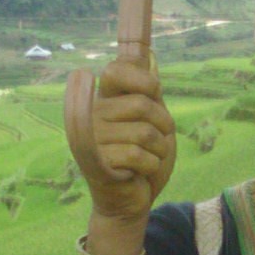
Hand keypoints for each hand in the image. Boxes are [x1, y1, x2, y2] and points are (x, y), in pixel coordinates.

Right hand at [71, 58, 176, 228]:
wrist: (132, 199)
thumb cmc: (144, 157)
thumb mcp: (152, 120)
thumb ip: (148, 91)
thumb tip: (150, 55)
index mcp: (104, 100)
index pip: (116, 70)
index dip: (143, 80)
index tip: (153, 94)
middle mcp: (92, 115)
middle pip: (142, 104)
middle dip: (163, 125)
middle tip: (157, 140)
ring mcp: (91, 138)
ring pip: (144, 133)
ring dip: (160, 149)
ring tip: (150, 157)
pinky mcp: (96, 163)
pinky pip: (138, 155)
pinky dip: (152, 164)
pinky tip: (142, 171)